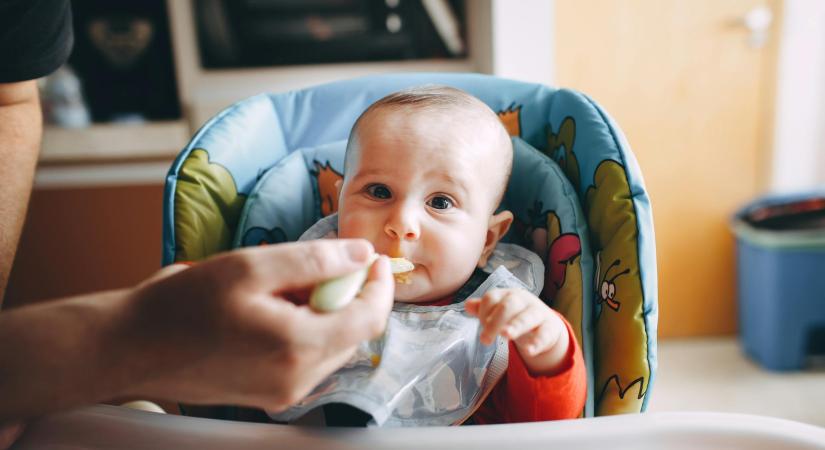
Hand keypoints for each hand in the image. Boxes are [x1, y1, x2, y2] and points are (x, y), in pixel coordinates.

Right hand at [120, 239, 393, 410]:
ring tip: (283, 287)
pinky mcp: (269, 395)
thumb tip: (360, 254)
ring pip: (331, 345)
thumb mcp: (249, 266)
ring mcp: (284, 392)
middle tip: (317, 265)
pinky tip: (271, 310)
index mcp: (298, 347)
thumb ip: (313, 260)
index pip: (369, 318)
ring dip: (323, 312)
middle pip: (352, 332)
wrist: (130, 348)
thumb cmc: (182, 305)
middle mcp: (298, 379)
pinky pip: (307, 358)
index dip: (379, 284)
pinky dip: (304, 329)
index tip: (373, 257)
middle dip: (346, 295)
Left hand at [465, 289, 569, 375]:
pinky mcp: (550, 328)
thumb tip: (467, 306)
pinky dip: (537, 343)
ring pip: (527, 317)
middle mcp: (523, 300)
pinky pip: (544, 334)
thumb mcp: (500, 311)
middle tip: (485, 339)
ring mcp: (538, 313)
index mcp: (507, 295)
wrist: (546, 323)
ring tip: (505, 335)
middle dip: (495, 321)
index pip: (491, 298)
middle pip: (508, 305)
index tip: (482, 326)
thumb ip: (483, 309)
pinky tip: (529, 351)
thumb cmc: (516, 315)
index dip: (483, 312)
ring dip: (516, 325)